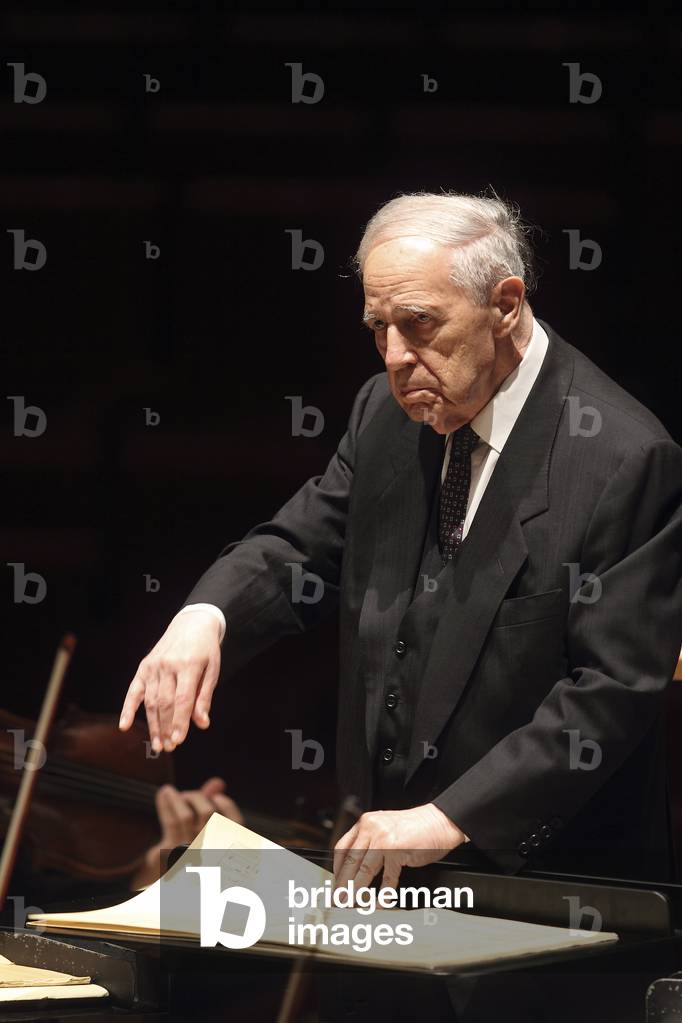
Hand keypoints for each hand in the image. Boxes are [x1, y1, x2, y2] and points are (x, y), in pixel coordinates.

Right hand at [119, 610, 221, 752]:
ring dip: (153, 724)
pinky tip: (125, 725)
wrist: (191, 623)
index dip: (179, 722)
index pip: (182, 700)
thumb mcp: (213, 669)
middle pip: (164, 703)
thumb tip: (202, 723)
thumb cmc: (205, 649)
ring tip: (158, 744)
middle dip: (166, 727)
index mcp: (188, 665)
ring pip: (150, 700)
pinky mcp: (144, 667)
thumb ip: (205, 696)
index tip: (179, 740)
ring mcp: (153, 666)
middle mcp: (167, 665)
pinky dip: (128, 708)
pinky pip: (133, 690)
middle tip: (170, 747)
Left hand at [129, 777, 242, 888]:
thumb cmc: (192, 863)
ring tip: (169, 790)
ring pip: (185, 817)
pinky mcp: (167, 855)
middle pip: (207, 815)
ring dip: (178, 797)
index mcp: (224, 853)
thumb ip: (215, 809)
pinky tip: (164, 796)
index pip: (236, 824)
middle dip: (198, 797)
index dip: (227, 806)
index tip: (218, 797)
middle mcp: (207, 855)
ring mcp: (186, 855)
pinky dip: (166, 804)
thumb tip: (217, 783)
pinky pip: (169, 821)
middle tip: (189, 795)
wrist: (164, 897)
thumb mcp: (207, 838)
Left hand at [333, 803, 465, 890]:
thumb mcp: (385, 827)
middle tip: (339, 898)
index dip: (337, 868)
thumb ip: (370, 841)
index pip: (343, 848)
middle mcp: (372, 829)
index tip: (336, 882)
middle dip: (343, 883)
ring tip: (352, 902)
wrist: (439, 821)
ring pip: (364, 869)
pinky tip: (379, 902)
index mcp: (366, 823)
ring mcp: (385, 839)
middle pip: (350, 860)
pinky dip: (383, 893)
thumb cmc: (415, 827)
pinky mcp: (398, 851)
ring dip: (357, 890)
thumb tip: (355, 867)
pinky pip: (387, 877)